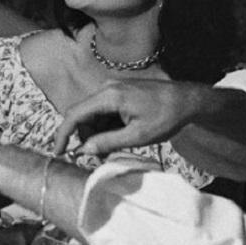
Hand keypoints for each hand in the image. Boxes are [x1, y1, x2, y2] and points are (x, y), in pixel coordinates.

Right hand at [53, 79, 200, 157]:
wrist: (187, 100)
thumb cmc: (165, 117)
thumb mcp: (137, 136)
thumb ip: (108, 142)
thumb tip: (84, 149)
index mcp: (109, 96)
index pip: (74, 114)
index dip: (63, 134)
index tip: (58, 152)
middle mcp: (106, 88)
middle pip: (82, 115)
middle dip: (85, 137)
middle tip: (99, 156)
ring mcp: (112, 88)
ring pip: (92, 114)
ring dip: (97, 133)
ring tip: (113, 148)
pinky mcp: (118, 92)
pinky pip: (103, 111)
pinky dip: (105, 126)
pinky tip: (120, 136)